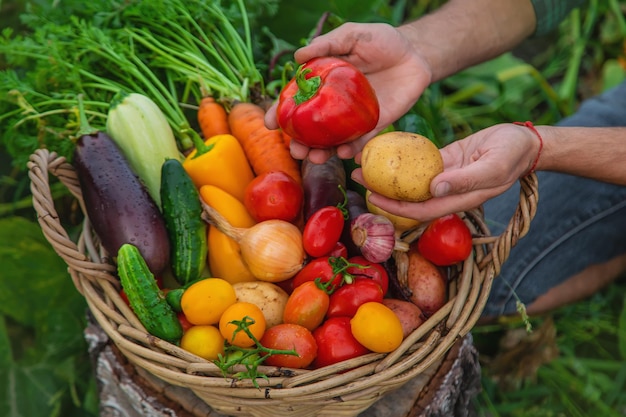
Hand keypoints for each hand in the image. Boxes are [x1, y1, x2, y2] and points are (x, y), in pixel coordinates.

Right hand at [264, 22, 430, 163]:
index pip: (298, 101)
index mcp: (323, 84)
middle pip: (313, 128)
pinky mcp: (376, 124)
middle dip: (301, 143)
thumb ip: (328, 44)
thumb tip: (298, 56)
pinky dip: (352, 150)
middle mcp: (335, 105)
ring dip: (323, 152)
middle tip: (296, 151)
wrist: (416, 53)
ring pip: (334, 140)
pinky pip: (362, 141)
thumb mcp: (354, 36)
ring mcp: (354, 117)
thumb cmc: (382, 41)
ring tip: (316, 158)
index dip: (282, 113)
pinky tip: (345, 153)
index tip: (270, 125)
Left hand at [353, 123, 539, 220]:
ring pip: (409, 181)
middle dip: (381, 191)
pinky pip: (418, 163)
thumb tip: (433, 189)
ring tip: (362, 163)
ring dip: (386, 175)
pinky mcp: (444, 161)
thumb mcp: (492, 167)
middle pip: (407, 198)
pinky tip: (383, 150)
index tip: (371, 196)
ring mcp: (444, 177)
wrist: (525, 141)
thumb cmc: (513, 154)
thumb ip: (464, 181)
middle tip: (355, 176)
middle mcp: (446, 193)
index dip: (394, 207)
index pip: (419, 210)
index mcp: (457, 201)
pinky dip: (401, 160)